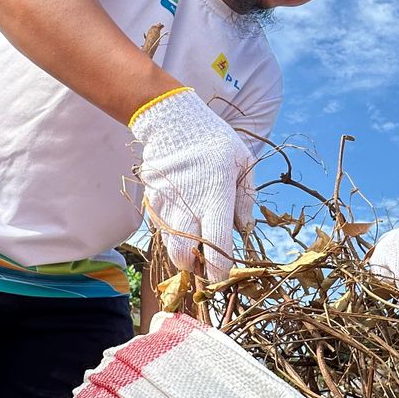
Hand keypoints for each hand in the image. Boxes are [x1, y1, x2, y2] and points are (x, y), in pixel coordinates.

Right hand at [130, 88, 255, 279]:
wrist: (171, 119)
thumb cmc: (214, 140)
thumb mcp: (242, 161)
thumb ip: (246, 198)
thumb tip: (245, 229)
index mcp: (215, 197)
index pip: (216, 246)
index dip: (219, 270)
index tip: (224, 278)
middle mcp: (188, 206)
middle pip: (184, 256)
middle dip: (195, 268)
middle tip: (206, 262)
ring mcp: (166, 205)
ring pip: (170, 246)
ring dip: (183, 252)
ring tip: (196, 242)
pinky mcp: (152, 201)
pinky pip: (162, 228)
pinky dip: (173, 233)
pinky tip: (183, 221)